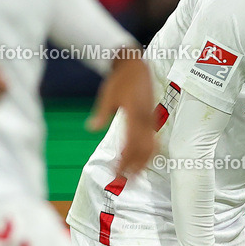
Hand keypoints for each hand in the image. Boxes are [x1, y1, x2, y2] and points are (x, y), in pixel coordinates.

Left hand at [88, 48, 155, 175]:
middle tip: (123, 180)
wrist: (135, 65)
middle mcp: (144, 120)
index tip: (116, 172)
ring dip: (143, 162)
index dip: (124, 161)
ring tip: (134, 175)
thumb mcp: (107, 96)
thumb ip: (101, 114)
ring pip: (150, 147)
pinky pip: (153, 139)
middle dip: (134, 167)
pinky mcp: (151, 118)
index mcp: (133, 115)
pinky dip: (148, 152)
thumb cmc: (120, 79)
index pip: (130, 145)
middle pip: (142, 150)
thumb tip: (91, 128)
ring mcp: (149, 119)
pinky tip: (142, 159)